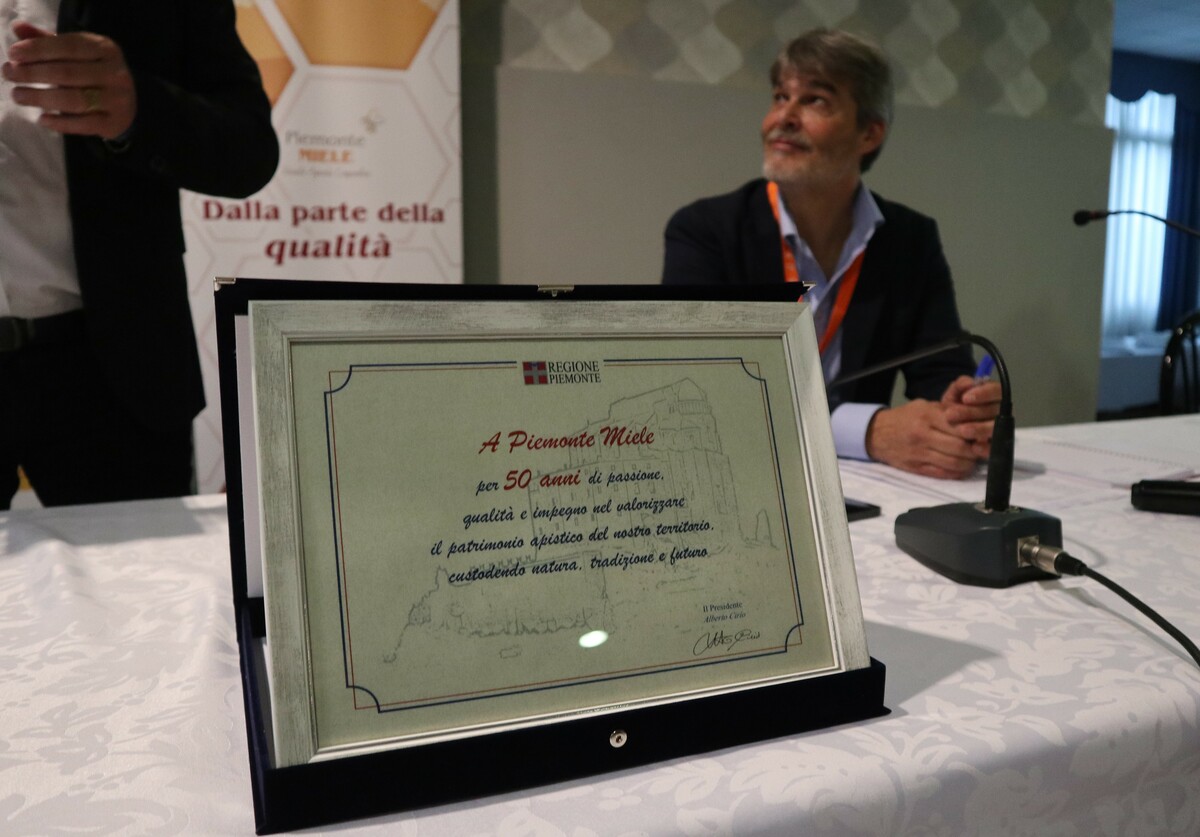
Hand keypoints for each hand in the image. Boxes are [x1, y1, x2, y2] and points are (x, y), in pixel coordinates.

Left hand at [3, 21, 136, 139]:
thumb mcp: (76, 53)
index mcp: (105, 49)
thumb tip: (18, 29)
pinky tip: (42, 119)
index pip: (69, 46)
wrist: (129, 103)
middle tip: (8, 74)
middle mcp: (115, 73)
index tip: (13, 55)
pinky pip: (83, 125)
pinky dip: (60, 122)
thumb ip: (47, 41)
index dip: (39, 49)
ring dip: (40, 98)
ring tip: (17, 95)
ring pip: (74, 100)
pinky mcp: (114, 123)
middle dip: (33, 73)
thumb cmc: (94, 73)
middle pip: (68, 73)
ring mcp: (117, 100)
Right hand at [865, 399, 979, 479]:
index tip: (983, 434)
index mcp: (926, 416)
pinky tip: (961, 467)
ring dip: (968, 463)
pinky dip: (956, 472)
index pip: (960, 427)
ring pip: (954, 463)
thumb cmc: (904, 418)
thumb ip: (947, 412)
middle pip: (960, 447)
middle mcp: (923, 435)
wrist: (876, 434)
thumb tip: (973, 418)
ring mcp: (919, 454)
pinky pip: (943, 474)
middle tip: (980, 448)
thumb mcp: (924, 406)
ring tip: (972, 458)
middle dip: (975, 450)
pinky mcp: (916, 468)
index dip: (975, 433)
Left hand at [941, 375, 1001, 458]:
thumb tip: (969, 382)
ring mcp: (998, 429)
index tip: (965, 398)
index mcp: (993, 396)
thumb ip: (960, 386)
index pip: (996, 391)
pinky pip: (994, 447)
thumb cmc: (953, 408)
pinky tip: (974, 447)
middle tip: (950, 415)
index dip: (983, 394)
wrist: (945, 428)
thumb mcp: (953, 395)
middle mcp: (999, 411)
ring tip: (961, 430)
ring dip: (978, 429)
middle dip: (971, 412)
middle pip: (993, 410)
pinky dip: (985, 448)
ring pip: (994, 428)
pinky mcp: (994, 445)